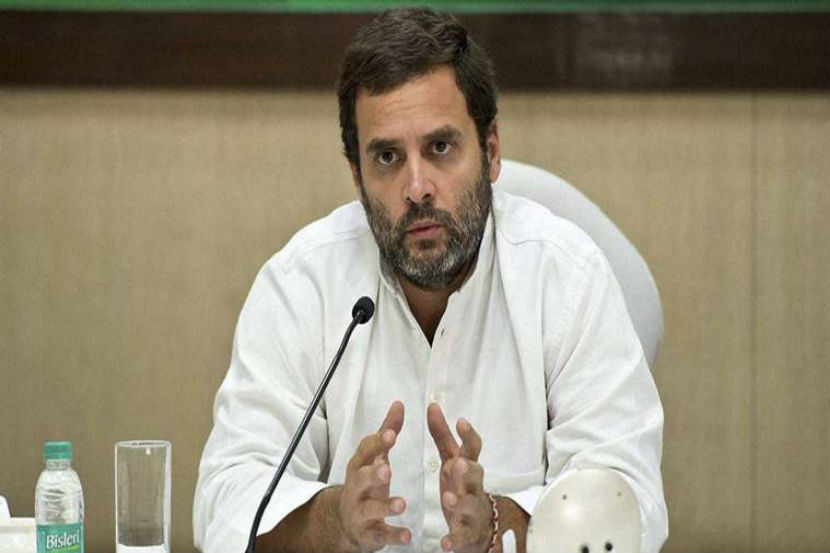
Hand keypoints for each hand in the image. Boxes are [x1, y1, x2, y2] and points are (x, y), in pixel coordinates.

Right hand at [337, 401, 410, 551]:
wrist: (346, 522)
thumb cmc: (366, 484)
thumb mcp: (375, 457)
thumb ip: (387, 432)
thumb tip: (399, 404)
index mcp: (360, 466)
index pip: (365, 452)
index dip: (377, 443)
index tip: (391, 434)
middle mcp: (356, 488)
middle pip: (361, 479)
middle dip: (373, 474)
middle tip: (388, 469)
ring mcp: (360, 511)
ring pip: (370, 509)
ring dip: (385, 506)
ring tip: (402, 504)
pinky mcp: (369, 533)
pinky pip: (381, 535)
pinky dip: (394, 535)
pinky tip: (408, 535)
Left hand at [427, 403, 493, 552]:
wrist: (479, 527)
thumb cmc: (462, 487)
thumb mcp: (451, 460)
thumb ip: (442, 435)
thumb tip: (433, 405)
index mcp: (467, 468)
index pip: (473, 450)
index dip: (469, 436)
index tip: (461, 421)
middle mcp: (473, 488)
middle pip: (475, 477)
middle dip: (468, 471)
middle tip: (459, 463)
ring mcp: (471, 511)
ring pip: (469, 506)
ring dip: (460, 503)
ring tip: (448, 499)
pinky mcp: (465, 534)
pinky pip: (460, 537)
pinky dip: (454, 539)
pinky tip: (445, 542)